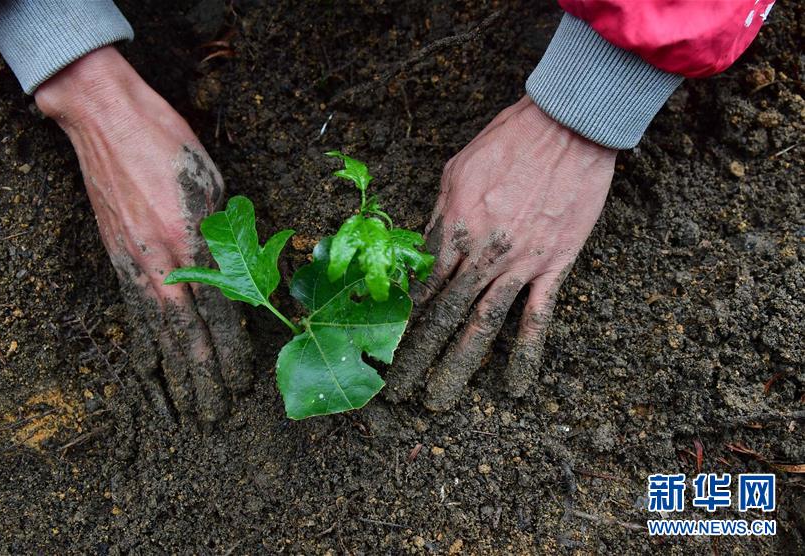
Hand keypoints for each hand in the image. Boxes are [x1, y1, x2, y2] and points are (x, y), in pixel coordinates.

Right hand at [35, 47, 251, 426]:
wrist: (104, 119)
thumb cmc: (168, 142)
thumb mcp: (215, 183)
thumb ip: (230, 235)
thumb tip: (247, 277)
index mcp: (193, 240)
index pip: (219, 313)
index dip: (231, 353)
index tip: (242, 383)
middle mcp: (161, 263)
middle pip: (186, 337)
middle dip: (202, 381)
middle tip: (215, 418)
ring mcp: (133, 265)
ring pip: (156, 337)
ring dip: (172, 379)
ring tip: (183, 415)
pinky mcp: (115, 262)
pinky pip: (131, 319)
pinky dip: (141, 351)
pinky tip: (147, 375)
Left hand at [384, 96, 615, 409]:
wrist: (568, 127)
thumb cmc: (507, 140)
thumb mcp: (455, 171)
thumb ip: (436, 216)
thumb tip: (417, 248)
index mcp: (452, 227)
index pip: (417, 285)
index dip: (396, 319)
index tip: (377, 344)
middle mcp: (480, 253)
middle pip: (441, 314)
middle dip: (415, 356)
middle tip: (395, 390)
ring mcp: (518, 264)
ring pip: (481, 325)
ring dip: (457, 365)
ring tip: (438, 400)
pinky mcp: (553, 266)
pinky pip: (537, 318)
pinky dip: (525, 354)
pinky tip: (513, 385)